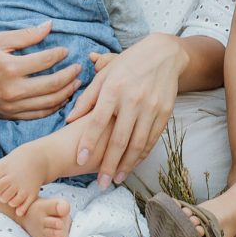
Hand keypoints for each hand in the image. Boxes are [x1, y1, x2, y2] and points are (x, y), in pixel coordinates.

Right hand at [0, 20, 82, 118]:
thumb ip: (26, 35)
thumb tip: (49, 26)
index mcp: (8, 67)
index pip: (45, 61)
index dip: (60, 55)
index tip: (67, 50)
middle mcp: (11, 89)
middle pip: (52, 85)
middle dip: (70, 75)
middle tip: (79, 67)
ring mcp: (10, 105)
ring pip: (47, 103)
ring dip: (66, 93)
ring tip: (76, 82)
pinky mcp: (8, 114)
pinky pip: (37, 114)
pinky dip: (53, 107)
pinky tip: (62, 98)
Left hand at [64, 33, 184, 187]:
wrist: (164, 54)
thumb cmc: (128, 64)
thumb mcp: (105, 75)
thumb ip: (87, 98)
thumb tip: (70, 120)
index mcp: (114, 89)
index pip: (98, 121)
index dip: (87, 142)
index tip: (79, 159)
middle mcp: (133, 99)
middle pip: (119, 139)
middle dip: (109, 164)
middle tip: (101, 182)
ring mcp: (151, 107)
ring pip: (138, 143)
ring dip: (127, 165)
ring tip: (116, 179)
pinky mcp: (165, 112)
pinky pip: (152, 139)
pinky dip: (142, 154)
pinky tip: (133, 164)